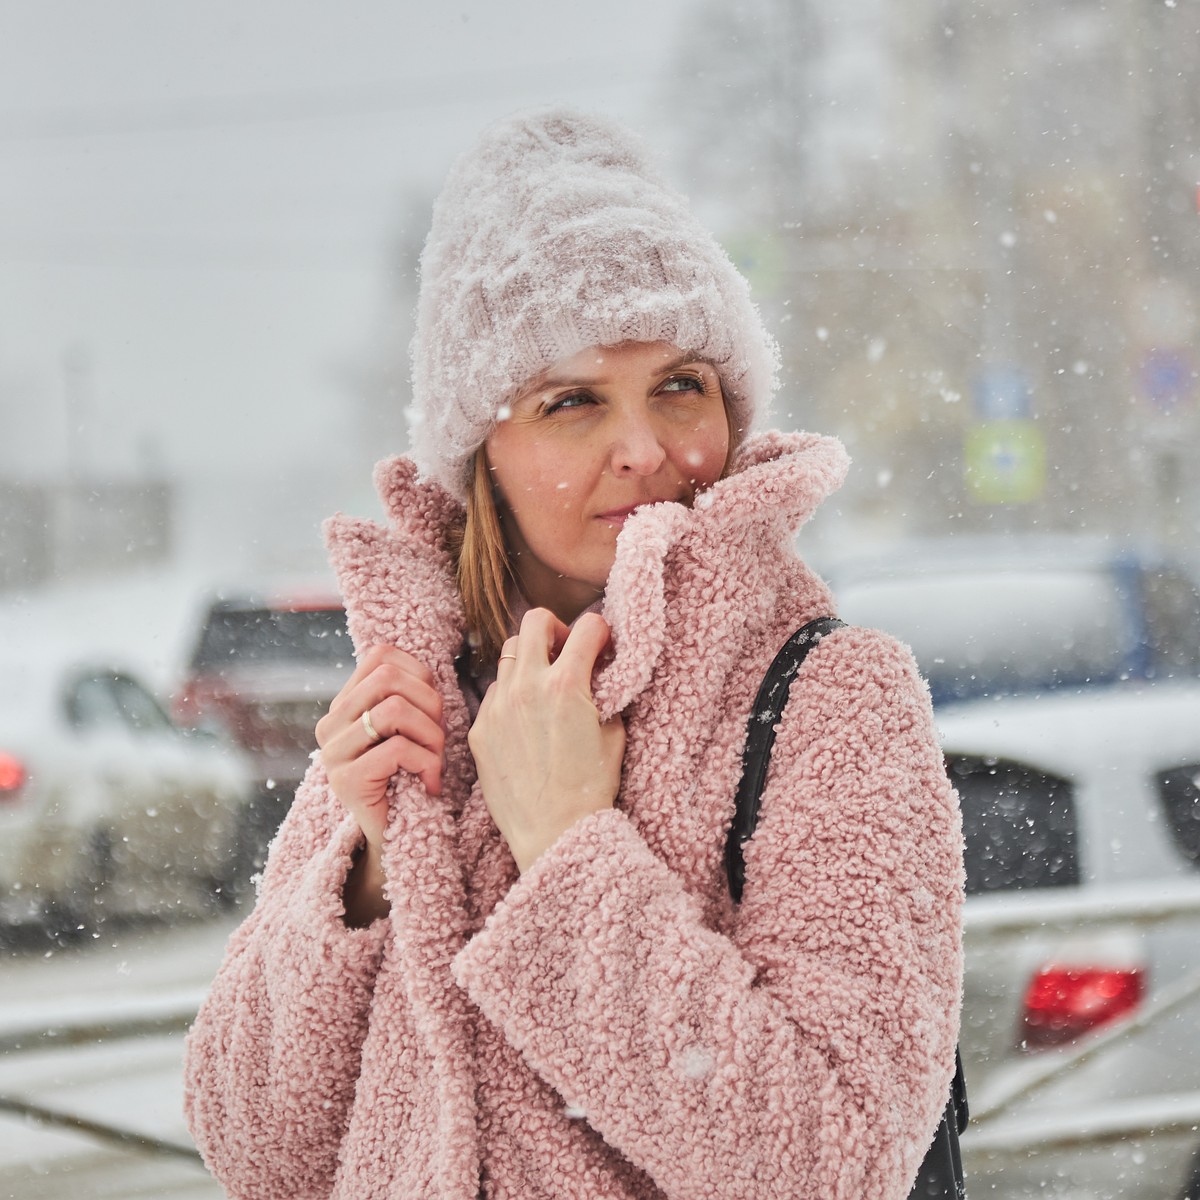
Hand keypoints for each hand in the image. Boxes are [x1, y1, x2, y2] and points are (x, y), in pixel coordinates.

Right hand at [315, 645, 445, 853]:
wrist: (395, 838)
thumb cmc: (410, 777)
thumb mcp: (407, 729)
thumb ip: (407, 695)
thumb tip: (430, 666)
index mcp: (343, 704)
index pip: (381, 656)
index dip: (419, 674)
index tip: (431, 709)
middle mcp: (329, 723)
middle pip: (388, 677)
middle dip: (429, 703)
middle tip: (437, 737)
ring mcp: (333, 753)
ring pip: (394, 709)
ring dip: (431, 735)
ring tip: (435, 760)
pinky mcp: (346, 781)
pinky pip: (397, 749)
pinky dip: (427, 763)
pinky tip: (429, 782)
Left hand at [468, 608, 624, 872]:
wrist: (553, 834)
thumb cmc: (590, 789)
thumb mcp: (614, 735)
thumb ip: (606, 694)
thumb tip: (601, 675)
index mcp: (567, 684)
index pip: (588, 626)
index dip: (602, 633)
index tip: (603, 648)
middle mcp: (527, 687)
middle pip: (534, 620)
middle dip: (556, 628)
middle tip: (566, 651)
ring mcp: (498, 707)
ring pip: (509, 654)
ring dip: (530, 659)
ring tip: (544, 686)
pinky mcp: (480, 729)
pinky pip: (494, 692)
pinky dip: (511, 694)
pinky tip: (525, 720)